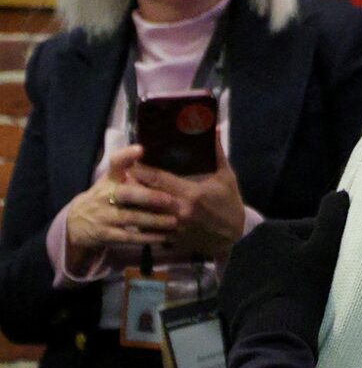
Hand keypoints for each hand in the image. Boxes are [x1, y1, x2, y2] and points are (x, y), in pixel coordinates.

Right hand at [62, 145, 177, 261]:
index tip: (140, 149)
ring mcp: (103, 215)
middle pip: (126, 194)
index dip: (126, 156)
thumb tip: (148, 153)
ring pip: (130, 217)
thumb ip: (127, 171)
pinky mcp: (105, 233)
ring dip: (153, 220)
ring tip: (174, 222)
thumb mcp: (110, 181)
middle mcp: (104, 195)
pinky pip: (128, 236)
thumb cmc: (102, 197)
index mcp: (109, 180)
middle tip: (170, 200)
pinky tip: (164, 237)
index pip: (115, 164)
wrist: (75, 222)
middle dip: (148, 197)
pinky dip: (146, 237)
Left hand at [130, 140, 247, 258]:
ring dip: (131, 203)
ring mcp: (173, 227)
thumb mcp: (227, 178)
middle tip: (120, 174)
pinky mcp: (171, 239)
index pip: (156, 178)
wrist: (235, 238)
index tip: (129, 160)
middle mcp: (178, 211)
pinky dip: (139, 221)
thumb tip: (213, 128)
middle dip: (130, 184)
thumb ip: (216, 153)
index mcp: (191, 193)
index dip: (139, 168)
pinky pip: (148, 229)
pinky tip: (134, 213)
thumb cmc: (230, 205)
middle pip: (143, 195)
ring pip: (142, 214)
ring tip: (122, 193)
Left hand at [219, 191, 349, 352]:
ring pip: (268, 268)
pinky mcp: (227, 295)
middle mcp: (243, 243)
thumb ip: (334, 217)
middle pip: (285, 249)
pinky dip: (265, 294)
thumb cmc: (304, 290)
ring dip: (282, 277)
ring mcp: (231, 271)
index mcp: (268, 229)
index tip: (331, 268)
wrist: (272, 335)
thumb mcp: (326, 251)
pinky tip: (278, 308)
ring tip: (297, 298)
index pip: (306, 231)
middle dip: (299, 262)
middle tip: (315, 285)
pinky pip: (253, 289)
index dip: (323, 249)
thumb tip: (340, 193)